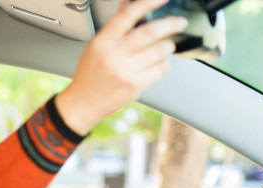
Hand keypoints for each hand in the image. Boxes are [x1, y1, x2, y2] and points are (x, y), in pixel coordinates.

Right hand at [55, 0, 187, 134]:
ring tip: (166, 46)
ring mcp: (125, 71)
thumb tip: (127, 5)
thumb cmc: (89, 74)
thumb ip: (115, 27)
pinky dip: (165, 63)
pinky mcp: (135, 85)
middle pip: (149, 32)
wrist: (83, 103)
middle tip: (179, 22)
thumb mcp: (96, 47)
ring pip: (159, 51)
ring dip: (168, 46)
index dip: (146, 3)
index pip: (127, 16)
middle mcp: (113, 55)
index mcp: (102, 41)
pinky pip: (160, 69)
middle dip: (170, 24)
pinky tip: (159, 62)